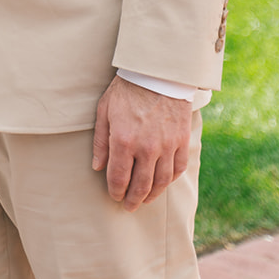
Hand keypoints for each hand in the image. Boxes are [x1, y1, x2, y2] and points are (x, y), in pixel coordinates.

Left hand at [92, 75, 192, 209]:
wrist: (157, 73)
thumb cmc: (126, 90)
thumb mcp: (105, 110)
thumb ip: (100, 141)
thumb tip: (97, 166)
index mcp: (124, 140)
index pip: (119, 178)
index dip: (115, 191)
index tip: (114, 196)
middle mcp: (147, 148)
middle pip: (141, 186)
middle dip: (133, 199)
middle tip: (128, 206)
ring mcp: (167, 146)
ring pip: (160, 181)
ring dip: (152, 195)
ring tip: (144, 200)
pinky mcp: (182, 141)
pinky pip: (177, 168)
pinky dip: (169, 179)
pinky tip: (162, 182)